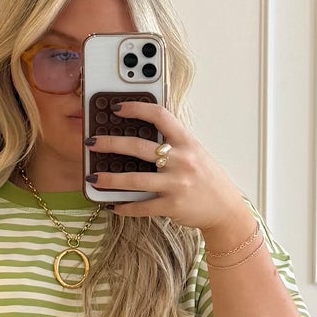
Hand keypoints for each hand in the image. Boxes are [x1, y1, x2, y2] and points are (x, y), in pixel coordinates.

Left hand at [87, 100, 249, 241]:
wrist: (225, 208)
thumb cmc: (206, 178)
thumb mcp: (195, 152)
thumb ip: (173, 142)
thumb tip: (143, 130)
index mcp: (186, 141)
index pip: (159, 116)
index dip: (136, 108)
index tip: (116, 108)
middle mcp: (181, 160)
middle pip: (138, 147)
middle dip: (110, 144)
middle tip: (92, 142)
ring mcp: (176, 184)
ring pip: (134, 180)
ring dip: (109, 179)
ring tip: (93, 177)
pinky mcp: (172, 205)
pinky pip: (141, 206)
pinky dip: (124, 207)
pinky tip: (113, 204)